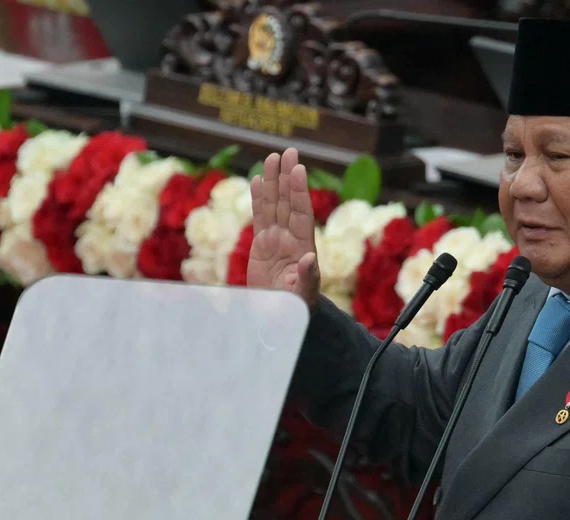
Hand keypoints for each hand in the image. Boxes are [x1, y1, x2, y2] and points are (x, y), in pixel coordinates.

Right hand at [248, 148, 320, 309]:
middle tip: (289, 152)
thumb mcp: (302, 296)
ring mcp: (277, 240)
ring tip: (273, 157)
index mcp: (303, 247)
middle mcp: (291, 239)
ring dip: (274, 181)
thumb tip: (309, 258)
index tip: (298, 170)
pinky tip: (259, 180)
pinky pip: (261, 216)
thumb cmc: (294, 309)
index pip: (301, 214)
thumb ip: (307, 278)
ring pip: (274, 204)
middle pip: (289, 202)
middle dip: (289, 177)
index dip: (299, 192)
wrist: (281, 317)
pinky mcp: (262, 245)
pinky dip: (259, 199)